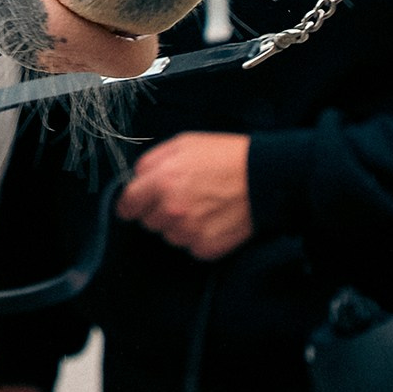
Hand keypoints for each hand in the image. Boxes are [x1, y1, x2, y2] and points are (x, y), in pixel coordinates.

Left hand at [115, 131, 252, 259]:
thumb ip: (152, 161)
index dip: (129, 205)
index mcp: (161, 181)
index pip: (128, 204)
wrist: (263, 176)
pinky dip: (198, 236)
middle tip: (181, 197)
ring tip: (201, 206)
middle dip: (158, 211)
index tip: (132, 206)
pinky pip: (190, 246)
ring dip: (178, 225)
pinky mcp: (206, 247)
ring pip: (169, 235)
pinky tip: (212, 219)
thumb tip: (136, 179)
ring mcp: (189, 232)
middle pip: (148, 222)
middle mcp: (171, 210)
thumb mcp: (183, 144)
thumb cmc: (225, 156)